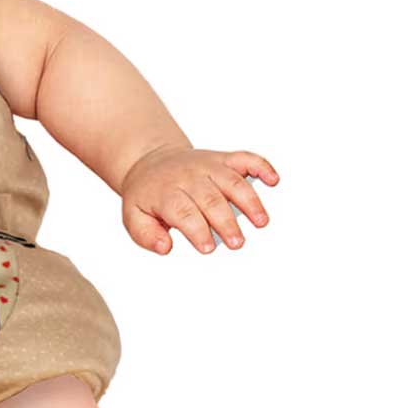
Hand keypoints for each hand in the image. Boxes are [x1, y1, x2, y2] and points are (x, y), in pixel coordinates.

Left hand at [120, 144, 277, 254]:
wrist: (148, 161)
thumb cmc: (147, 194)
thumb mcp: (134, 216)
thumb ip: (145, 234)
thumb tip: (165, 247)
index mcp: (167, 192)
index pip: (184, 212)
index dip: (197, 230)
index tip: (207, 248)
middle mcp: (189, 177)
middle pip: (211, 200)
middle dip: (226, 222)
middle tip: (237, 243)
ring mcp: (208, 166)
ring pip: (232, 181)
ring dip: (250, 201)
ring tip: (261, 222)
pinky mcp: (223, 159)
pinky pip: (245, 159)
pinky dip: (262, 167)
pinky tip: (273, 180)